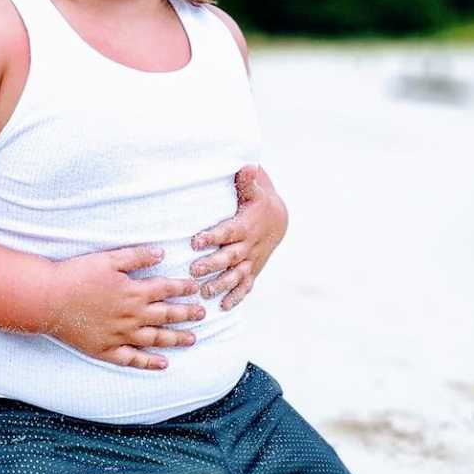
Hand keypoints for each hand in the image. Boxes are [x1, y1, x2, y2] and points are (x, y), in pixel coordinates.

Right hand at [41, 244, 206, 369]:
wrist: (48, 299)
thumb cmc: (76, 275)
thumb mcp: (108, 259)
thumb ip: (137, 256)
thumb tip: (162, 253)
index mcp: (134, 291)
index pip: (166, 289)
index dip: (183, 287)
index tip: (196, 288)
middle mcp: (132, 315)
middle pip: (166, 315)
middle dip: (187, 314)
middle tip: (202, 314)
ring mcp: (121, 335)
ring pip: (155, 339)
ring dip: (176, 339)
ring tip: (193, 340)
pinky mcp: (106, 350)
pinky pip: (133, 359)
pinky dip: (149, 362)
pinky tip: (163, 364)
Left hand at [189, 165, 288, 309]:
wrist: (278, 219)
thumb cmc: (258, 202)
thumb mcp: (256, 190)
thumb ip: (248, 181)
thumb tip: (247, 165)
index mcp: (244, 226)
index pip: (227, 232)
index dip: (212, 237)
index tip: (196, 241)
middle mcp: (248, 246)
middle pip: (229, 257)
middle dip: (213, 264)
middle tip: (194, 270)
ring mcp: (251, 260)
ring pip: (236, 275)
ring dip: (221, 284)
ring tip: (206, 292)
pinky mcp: (253, 270)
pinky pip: (246, 286)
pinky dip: (236, 297)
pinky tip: (224, 307)